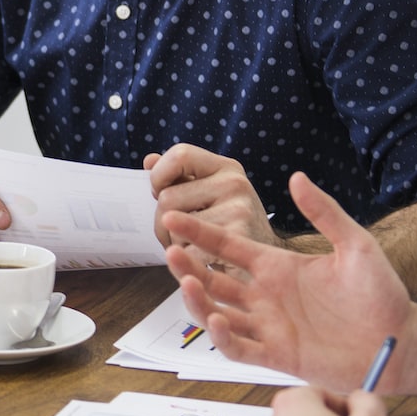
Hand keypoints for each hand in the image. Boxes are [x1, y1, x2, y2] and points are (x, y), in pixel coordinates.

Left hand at [146, 144, 277, 254]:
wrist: (266, 259)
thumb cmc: (229, 224)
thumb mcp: (210, 194)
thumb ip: (179, 176)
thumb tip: (150, 160)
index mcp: (226, 167)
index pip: (179, 154)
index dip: (159, 175)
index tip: (160, 192)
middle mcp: (235, 183)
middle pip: (167, 198)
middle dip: (163, 222)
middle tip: (180, 233)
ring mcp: (238, 210)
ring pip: (174, 227)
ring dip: (175, 244)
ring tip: (195, 245)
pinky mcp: (237, 239)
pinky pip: (187, 251)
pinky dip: (187, 261)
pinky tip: (204, 259)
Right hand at [164, 171, 412, 391]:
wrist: (402, 341)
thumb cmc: (383, 293)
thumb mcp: (356, 245)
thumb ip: (326, 212)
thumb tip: (297, 177)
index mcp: (277, 267)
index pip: (227, 246)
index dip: (199, 231)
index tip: (173, 216)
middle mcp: (265, 295)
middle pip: (212, 278)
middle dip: (187, 266)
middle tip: (171, 251)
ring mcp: (268, 326)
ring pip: (216, 312)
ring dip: (197, 300)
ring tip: (187, 284)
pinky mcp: (276, 355)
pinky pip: (238, 348)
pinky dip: (222, 337)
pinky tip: (218, 320)